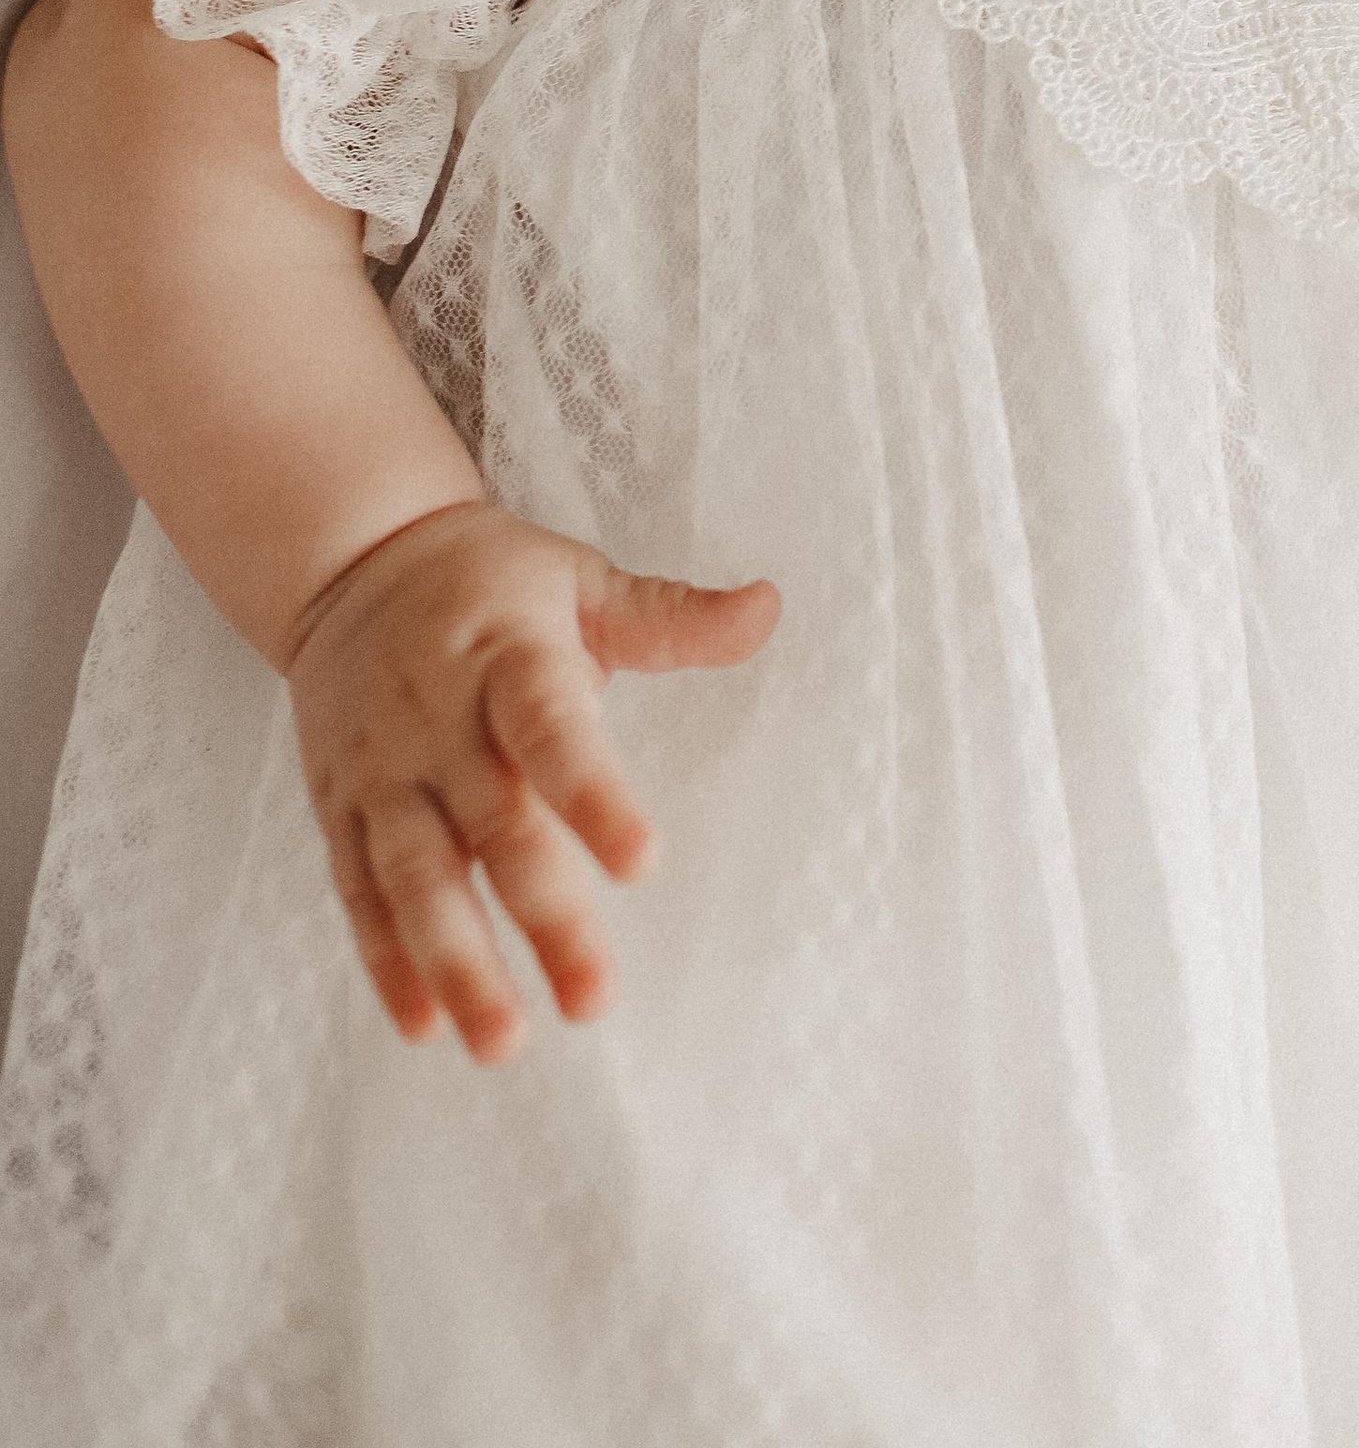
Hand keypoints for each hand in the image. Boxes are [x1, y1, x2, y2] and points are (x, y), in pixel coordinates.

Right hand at [288, 501, 779, 1063]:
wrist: (353, 562)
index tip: (644, 863)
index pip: (552, 731)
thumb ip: (670, 615)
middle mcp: (440, 723)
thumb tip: (768, 609)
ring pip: (418, 879)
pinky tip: (423, 1024)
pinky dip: (386, 961)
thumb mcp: (581, 579)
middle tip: (594, 1000)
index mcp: (510, 660)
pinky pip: (361, 893)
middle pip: (495, 827)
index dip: (595, 797)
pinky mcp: (343, 810)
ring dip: (456, 965)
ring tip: (502, 1042)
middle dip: (545, 919)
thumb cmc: (493, 580)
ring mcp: (385, 773)